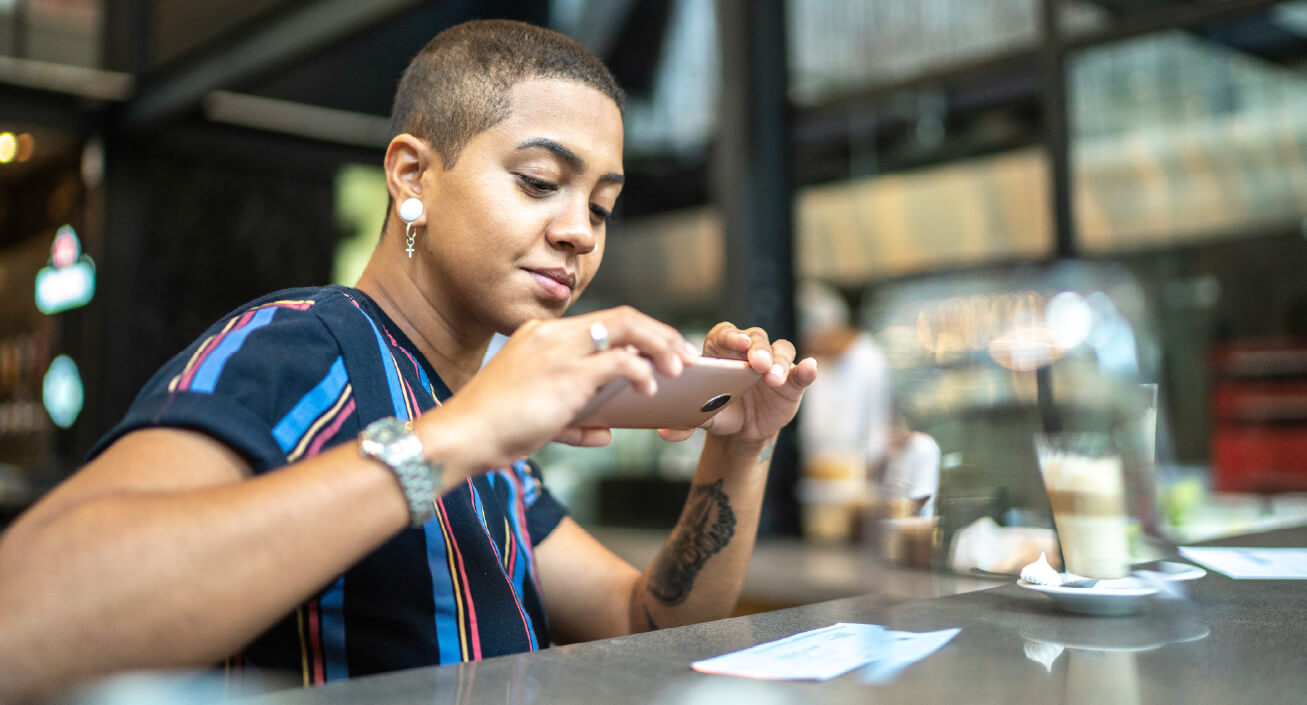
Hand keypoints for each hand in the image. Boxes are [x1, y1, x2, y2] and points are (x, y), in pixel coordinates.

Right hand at [423, 306, 696, 469]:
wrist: (461, 436)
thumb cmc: (492, 429)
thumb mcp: (537, 416)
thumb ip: (575, 421)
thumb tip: (608, 432)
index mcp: (541, 335)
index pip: (603, 321)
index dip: (639, 333)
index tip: (662, 351)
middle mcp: (552, 333)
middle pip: (623, 316)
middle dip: (660, 334)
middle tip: (685, 355)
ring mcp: (559, 350)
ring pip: (627, 329)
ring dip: (661, 347)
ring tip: (680, 368)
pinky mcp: (567, 374)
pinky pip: (620, 361)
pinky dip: (643, 372)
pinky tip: (650, 390)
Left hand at [658, 322, 816, 444]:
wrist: (741, 430)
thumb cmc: (718, 411)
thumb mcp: (702, 416)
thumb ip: (685, 422)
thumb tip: (665, 432)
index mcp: (722, 350)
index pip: (726, 333)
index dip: (731, 335)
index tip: (736, 342)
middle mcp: (748, 351)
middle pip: (756, 338)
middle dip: (757, 349)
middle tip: (755, 363)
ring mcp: (772, 362)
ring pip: (779, 350)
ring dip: (777, 360)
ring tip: (772, 377)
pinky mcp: (791, 378)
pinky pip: (801, 370)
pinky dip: (807, 369)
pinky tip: (809, 368)